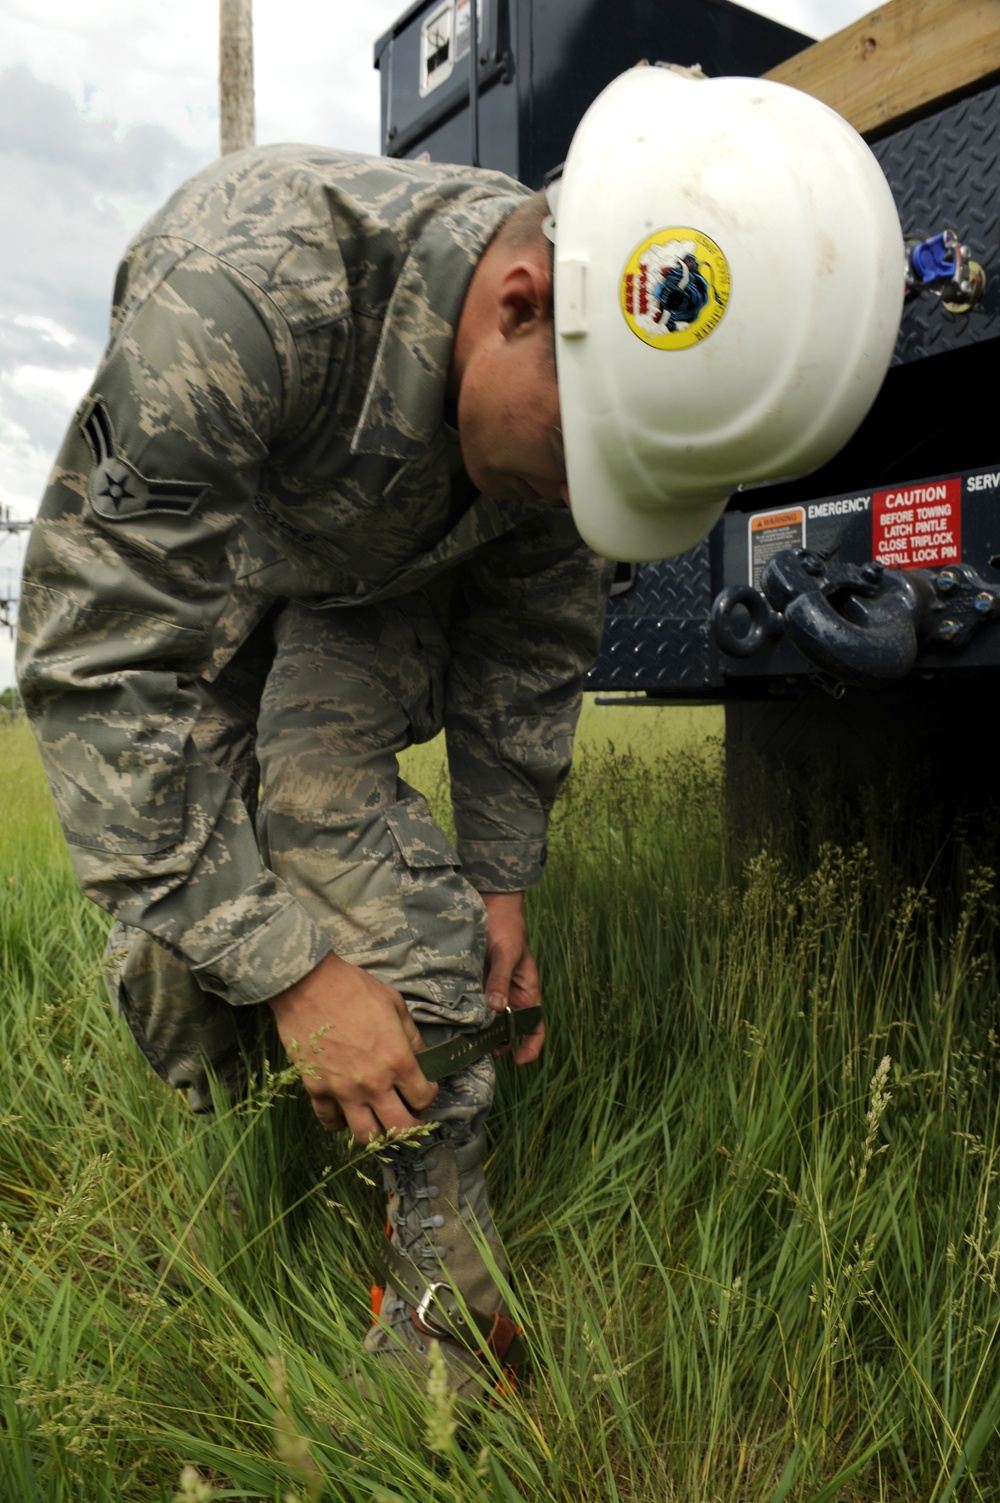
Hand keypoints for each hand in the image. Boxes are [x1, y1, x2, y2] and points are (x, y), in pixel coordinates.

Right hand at [266, 952, 436, 1139]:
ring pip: (365, 1135)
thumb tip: (422, 1058)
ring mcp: (342, 1090)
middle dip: (410, 1128)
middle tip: (408, 1118)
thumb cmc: (354, 989)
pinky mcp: (316, 1088)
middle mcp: (373, 1083)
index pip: (423, 1097)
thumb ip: (412, 1037)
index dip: (428, 1095)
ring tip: (378, 1122)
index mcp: (397, 1060)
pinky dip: (338, 1122)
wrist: (308, 985)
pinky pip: (329, 1121)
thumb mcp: (395, 1005)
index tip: (424, 1090)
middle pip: (399, 1128)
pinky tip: (344, 1113)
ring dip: (376, 1134)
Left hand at [479, 890, 544, 1064]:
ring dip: (477, 1032)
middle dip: (496, 1045)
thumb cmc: (508, 928)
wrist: (490, 906)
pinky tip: (450, 1020)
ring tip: (463, 1039)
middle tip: (478, 1051)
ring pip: (486, 1021)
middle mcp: (508, 996)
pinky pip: (469, 1005)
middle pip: (506, 1031)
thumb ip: (501, 980)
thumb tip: (495, 1009)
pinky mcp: (471, 984)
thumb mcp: (507, 954)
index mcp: (526, 992)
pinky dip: (463, 1015)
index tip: (517, 1061)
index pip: (535, 1027)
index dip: (530, 1047)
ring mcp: (489, 992)